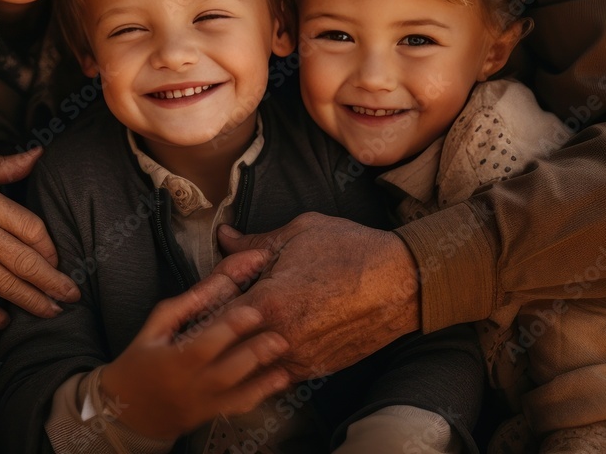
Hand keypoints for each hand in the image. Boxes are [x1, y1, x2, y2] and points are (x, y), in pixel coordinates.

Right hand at [0, 148, 78, 327]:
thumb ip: (8, 165)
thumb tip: (40, 153)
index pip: (29, 227)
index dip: (49, 248)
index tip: (61, 261)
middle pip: (20, 259)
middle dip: (50, 281)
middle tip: (71, 295)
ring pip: (0, 282)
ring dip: (30, 300)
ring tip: (51, 311)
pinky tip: (7, 319)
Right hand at [101, 271, 289, 440]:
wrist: (128, 411)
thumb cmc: (140, 360)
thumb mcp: (155, 326)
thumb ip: (187, 305)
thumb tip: (217, 283)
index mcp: (173, 360)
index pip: (205, 343)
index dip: (230, 327)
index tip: (253, 311)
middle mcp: (190, 385)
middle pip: (226, 371)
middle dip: (254, 353)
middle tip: (279, 336)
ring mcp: (202, 404)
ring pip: (237, 394)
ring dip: (264, 376)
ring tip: (284, 356)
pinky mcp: (211, 414)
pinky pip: (238, 407)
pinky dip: (260, 393)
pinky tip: (280, 380)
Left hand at [215, 212, 420, 380]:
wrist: (402, 282)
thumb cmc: (351, 251)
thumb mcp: (298, 233)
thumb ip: (254, 242)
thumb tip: (225, 237)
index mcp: (269, 303)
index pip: (215, 312)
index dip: (205, 300)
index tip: (203, 293)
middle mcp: (281, 339)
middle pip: (228, 342)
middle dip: (218, 325)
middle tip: (217, 308)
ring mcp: (300, 360)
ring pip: (250, 363)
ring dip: (241, 346)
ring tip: (241, 324)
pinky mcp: (318, 370)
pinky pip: (278, 372)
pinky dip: (266, 359)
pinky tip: (267, 339)